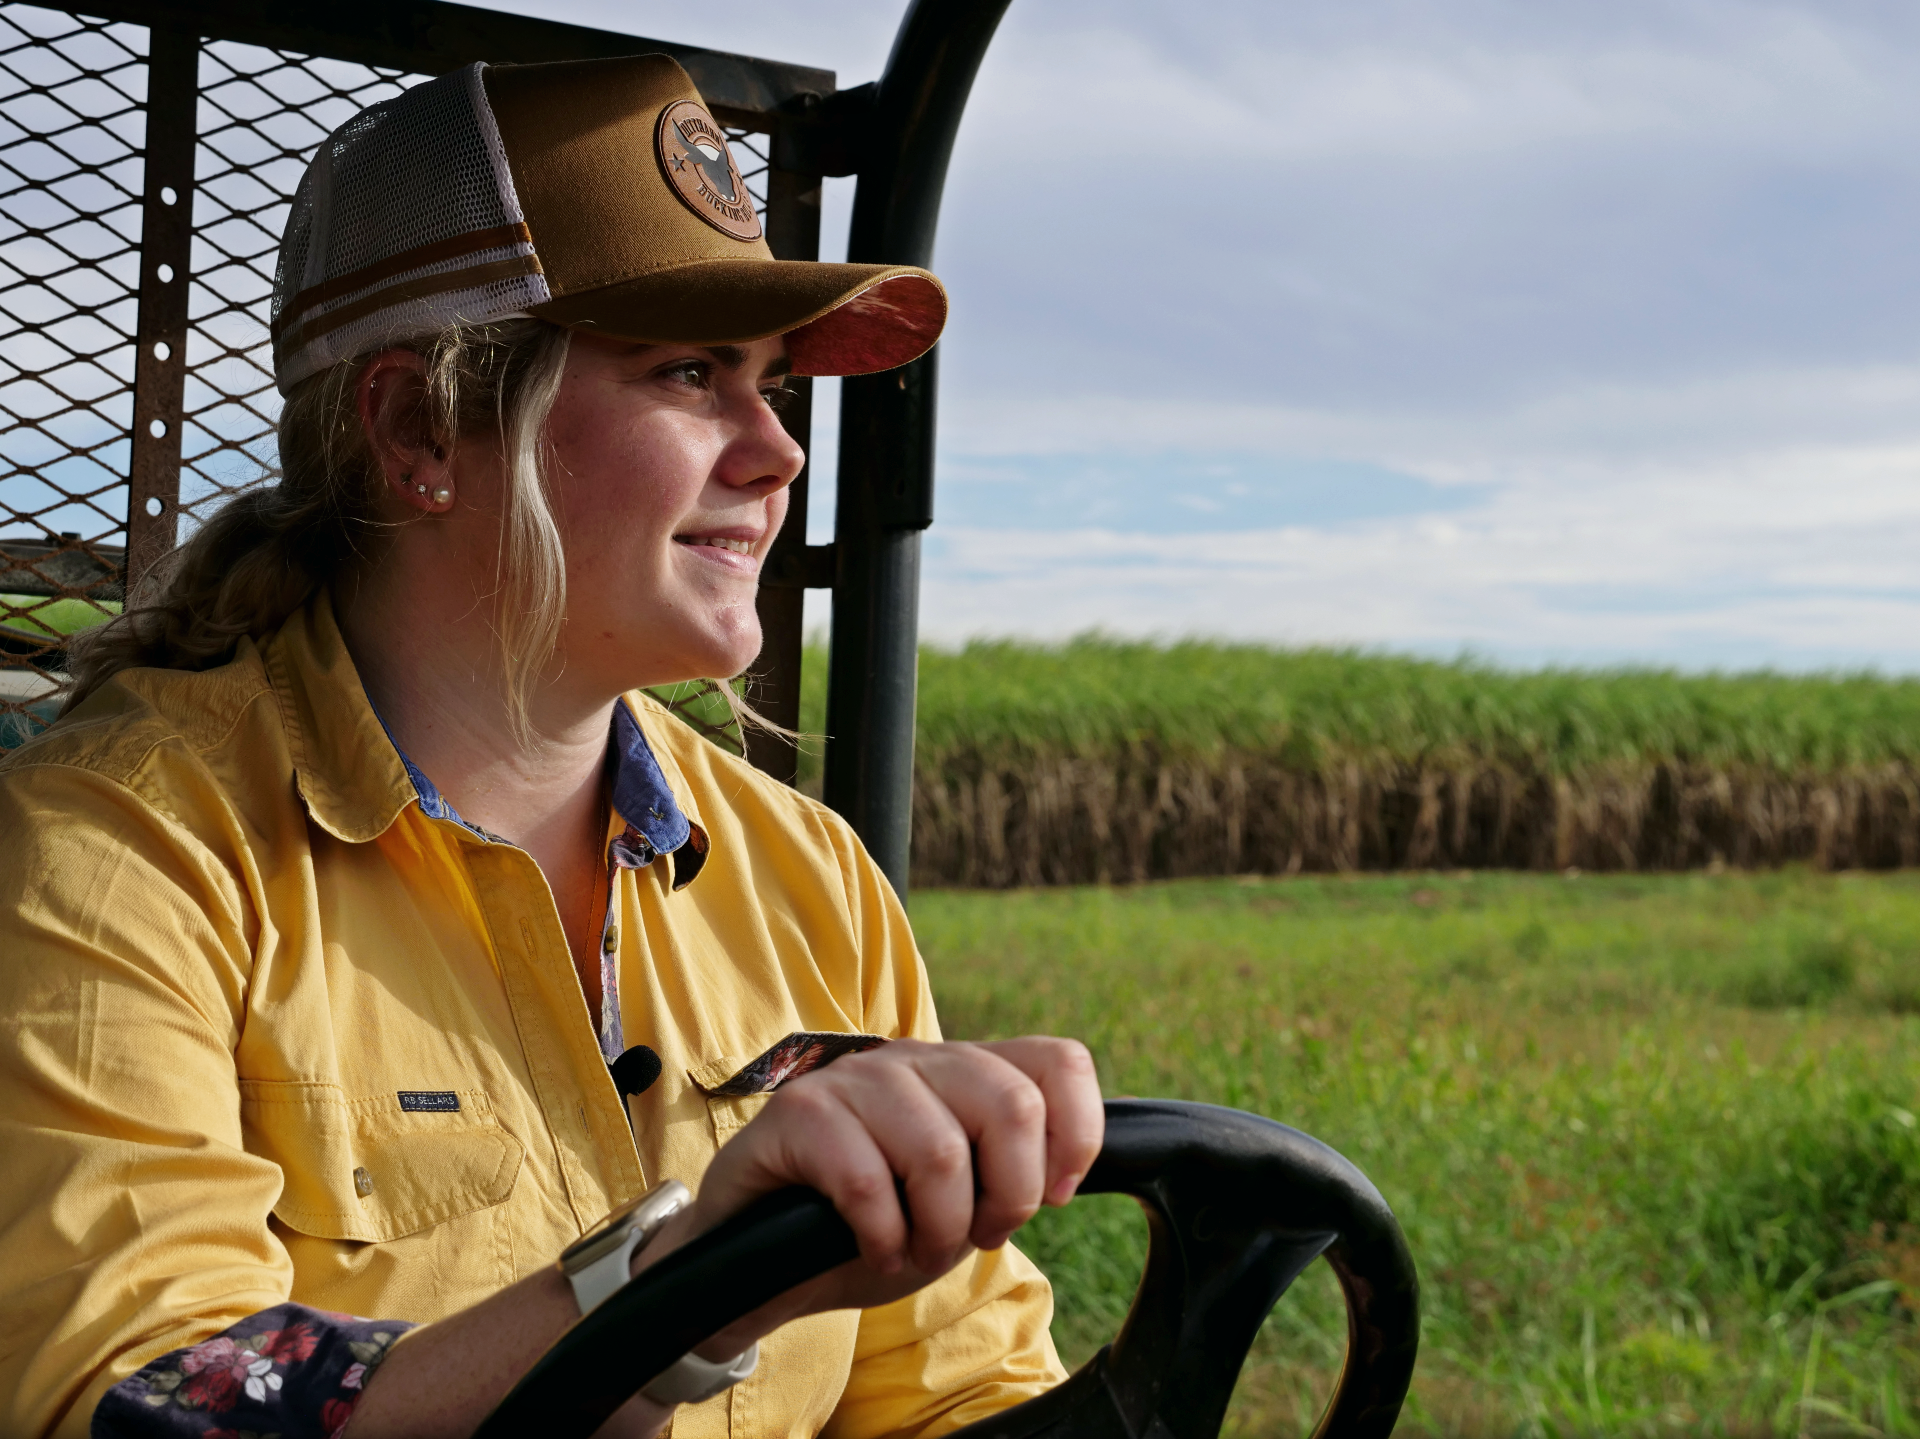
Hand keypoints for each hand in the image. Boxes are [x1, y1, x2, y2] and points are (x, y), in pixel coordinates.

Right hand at [638, 1037, 1102, 1346]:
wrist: (762, 1262)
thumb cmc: (869, 1227)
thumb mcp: (961, 1205)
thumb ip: (1012, 1172)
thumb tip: (1065, 1171)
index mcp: (964, 1070)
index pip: (1058, 1062)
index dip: (1077, 1134)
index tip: (1052, 1197)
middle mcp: (915, 1058)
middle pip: (1011, 1104)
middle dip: (1006, 1196)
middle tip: (971, 1234)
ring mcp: (854, 1078)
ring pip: (941, 1152)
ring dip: (936, 1229)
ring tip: (911, 1248)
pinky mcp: (798, 1113)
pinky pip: (868, 1181)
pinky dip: (881, 1237)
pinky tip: (870, 1248)